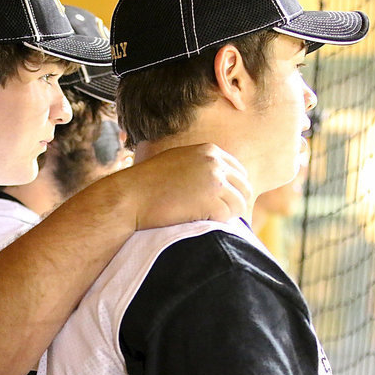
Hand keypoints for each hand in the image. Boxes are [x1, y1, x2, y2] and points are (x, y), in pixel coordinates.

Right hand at [113, 143, 251, 229]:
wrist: (131, 196)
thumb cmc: (146, 183)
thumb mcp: (177, 162)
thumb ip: (199, 166)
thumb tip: (216, 181)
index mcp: (209, 151)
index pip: (238, 171)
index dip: (233, 189)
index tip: (224, 202)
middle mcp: (215, 163)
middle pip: (244, 188)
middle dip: (234, 203)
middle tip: (220, 216)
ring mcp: (215, 182)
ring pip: (239, 204)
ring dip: (226, 215)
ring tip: (208, 221)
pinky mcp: (212, 202)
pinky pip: (227, 217)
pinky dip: (218, 224)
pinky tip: (201, 223)